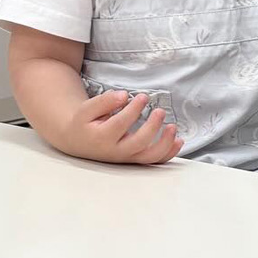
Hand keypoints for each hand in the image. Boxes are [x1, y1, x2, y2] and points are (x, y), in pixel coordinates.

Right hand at [58, 91, 182, 164]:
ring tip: (173, 126)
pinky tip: (178, 141)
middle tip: (160, 111)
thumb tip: (123, 96)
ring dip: (165, 143)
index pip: (121, 124)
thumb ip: (104, 101)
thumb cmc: (84, 122)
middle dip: (153, 126)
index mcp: (101, 138)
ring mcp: (126, 157)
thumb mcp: (87, 109)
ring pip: (149, 157)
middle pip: (138, 143)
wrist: (78, 141)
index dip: (134, 109)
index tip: (143, 97)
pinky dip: (168, 153)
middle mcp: (115, 151)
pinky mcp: (134, 159)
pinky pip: (154, 160)